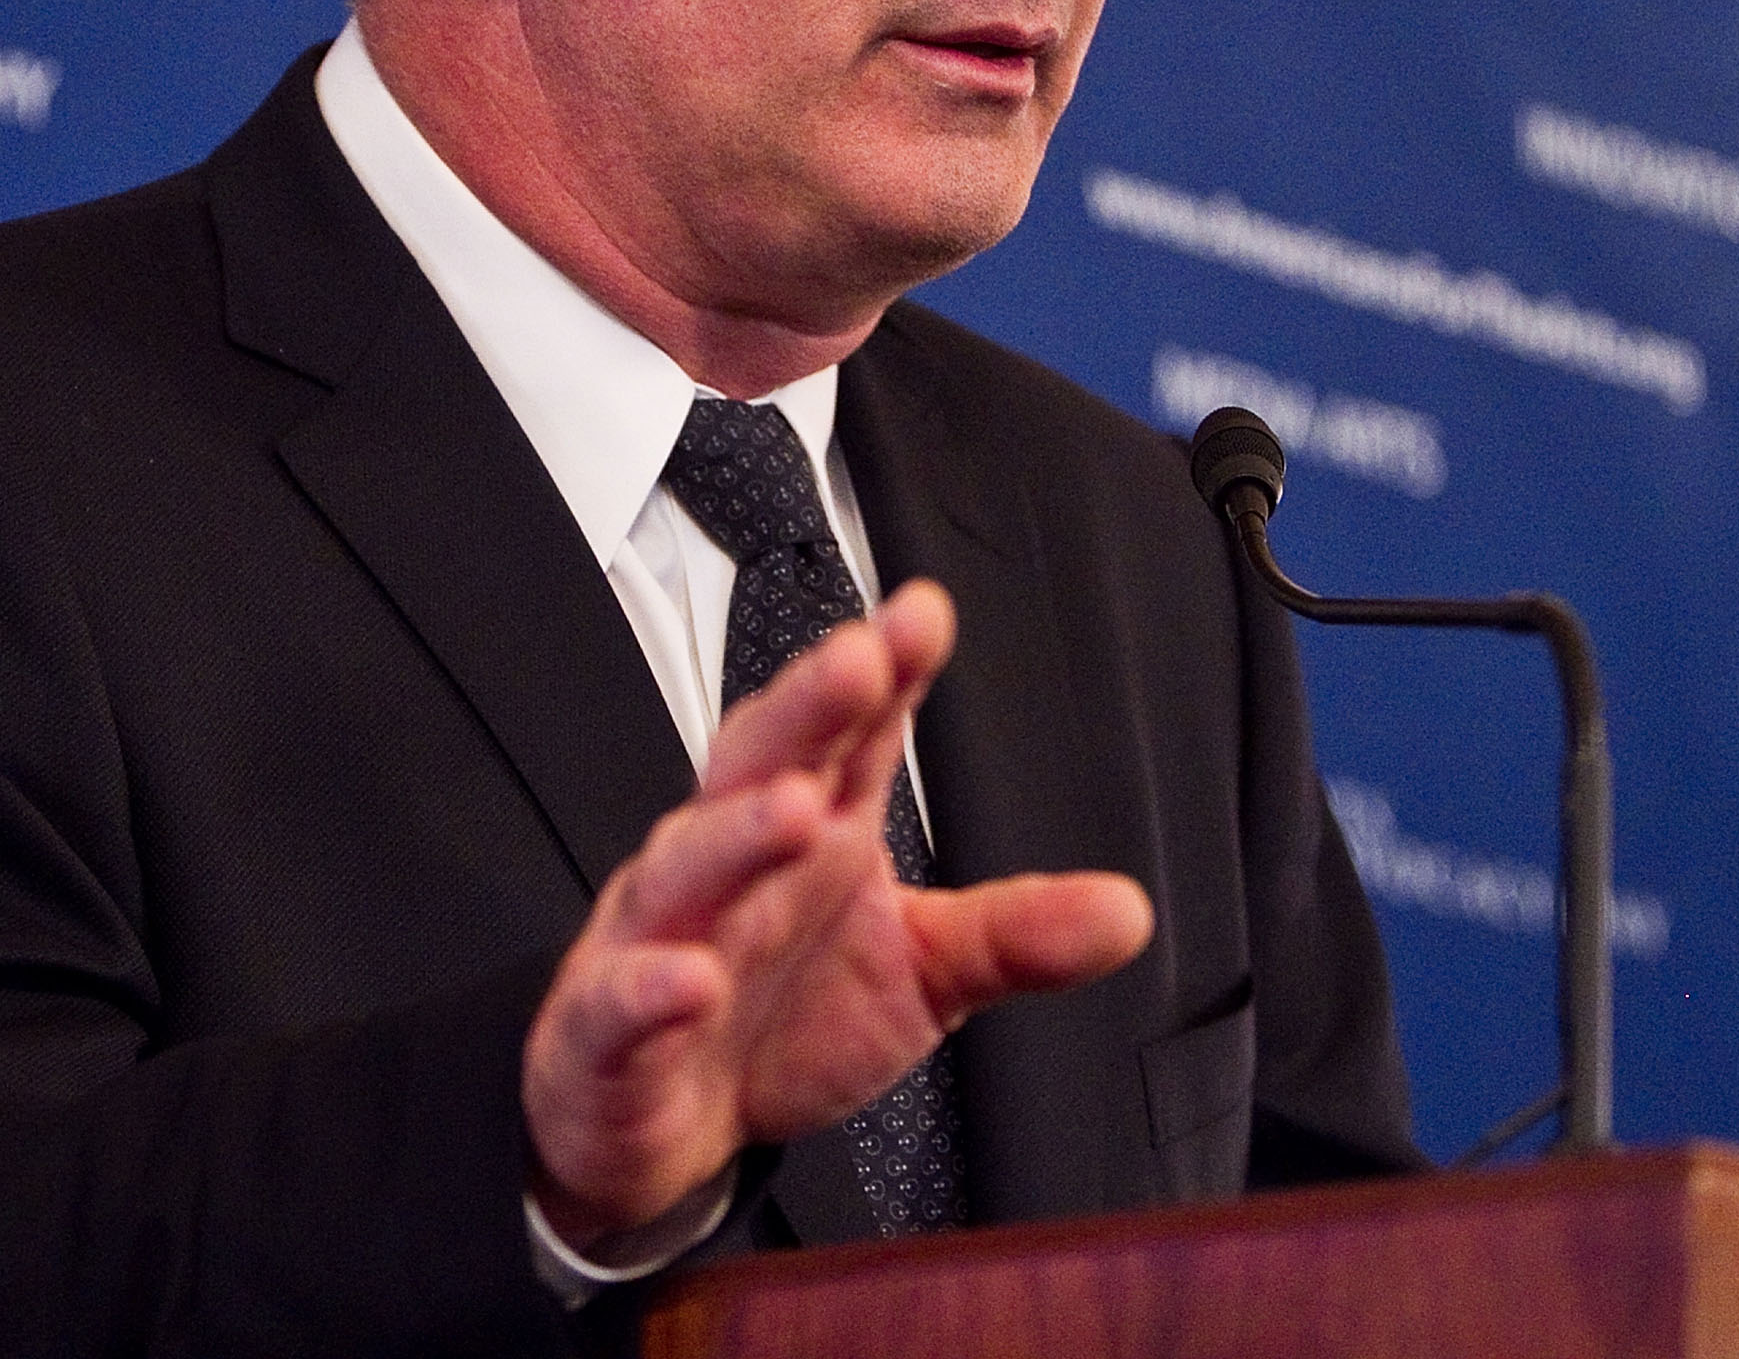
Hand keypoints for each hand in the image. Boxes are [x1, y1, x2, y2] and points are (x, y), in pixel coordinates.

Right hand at [520, 578, 1154, 1248]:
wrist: (667, 1123)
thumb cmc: (786, 1016)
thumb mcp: (921, 972)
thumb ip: (1014, 935)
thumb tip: (1128, 911)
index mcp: (811, 825)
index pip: (850, 732)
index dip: (884, 669)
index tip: (926, 615)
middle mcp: (732, 861)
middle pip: (760, 762)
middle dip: (807, 709)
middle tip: (859, 661)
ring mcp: (664, 934)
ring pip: (689, 866)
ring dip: (738, 834)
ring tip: (797, 809)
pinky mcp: (610, 1024)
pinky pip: (623, 997)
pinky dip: (651, 987)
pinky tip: (689, 980)